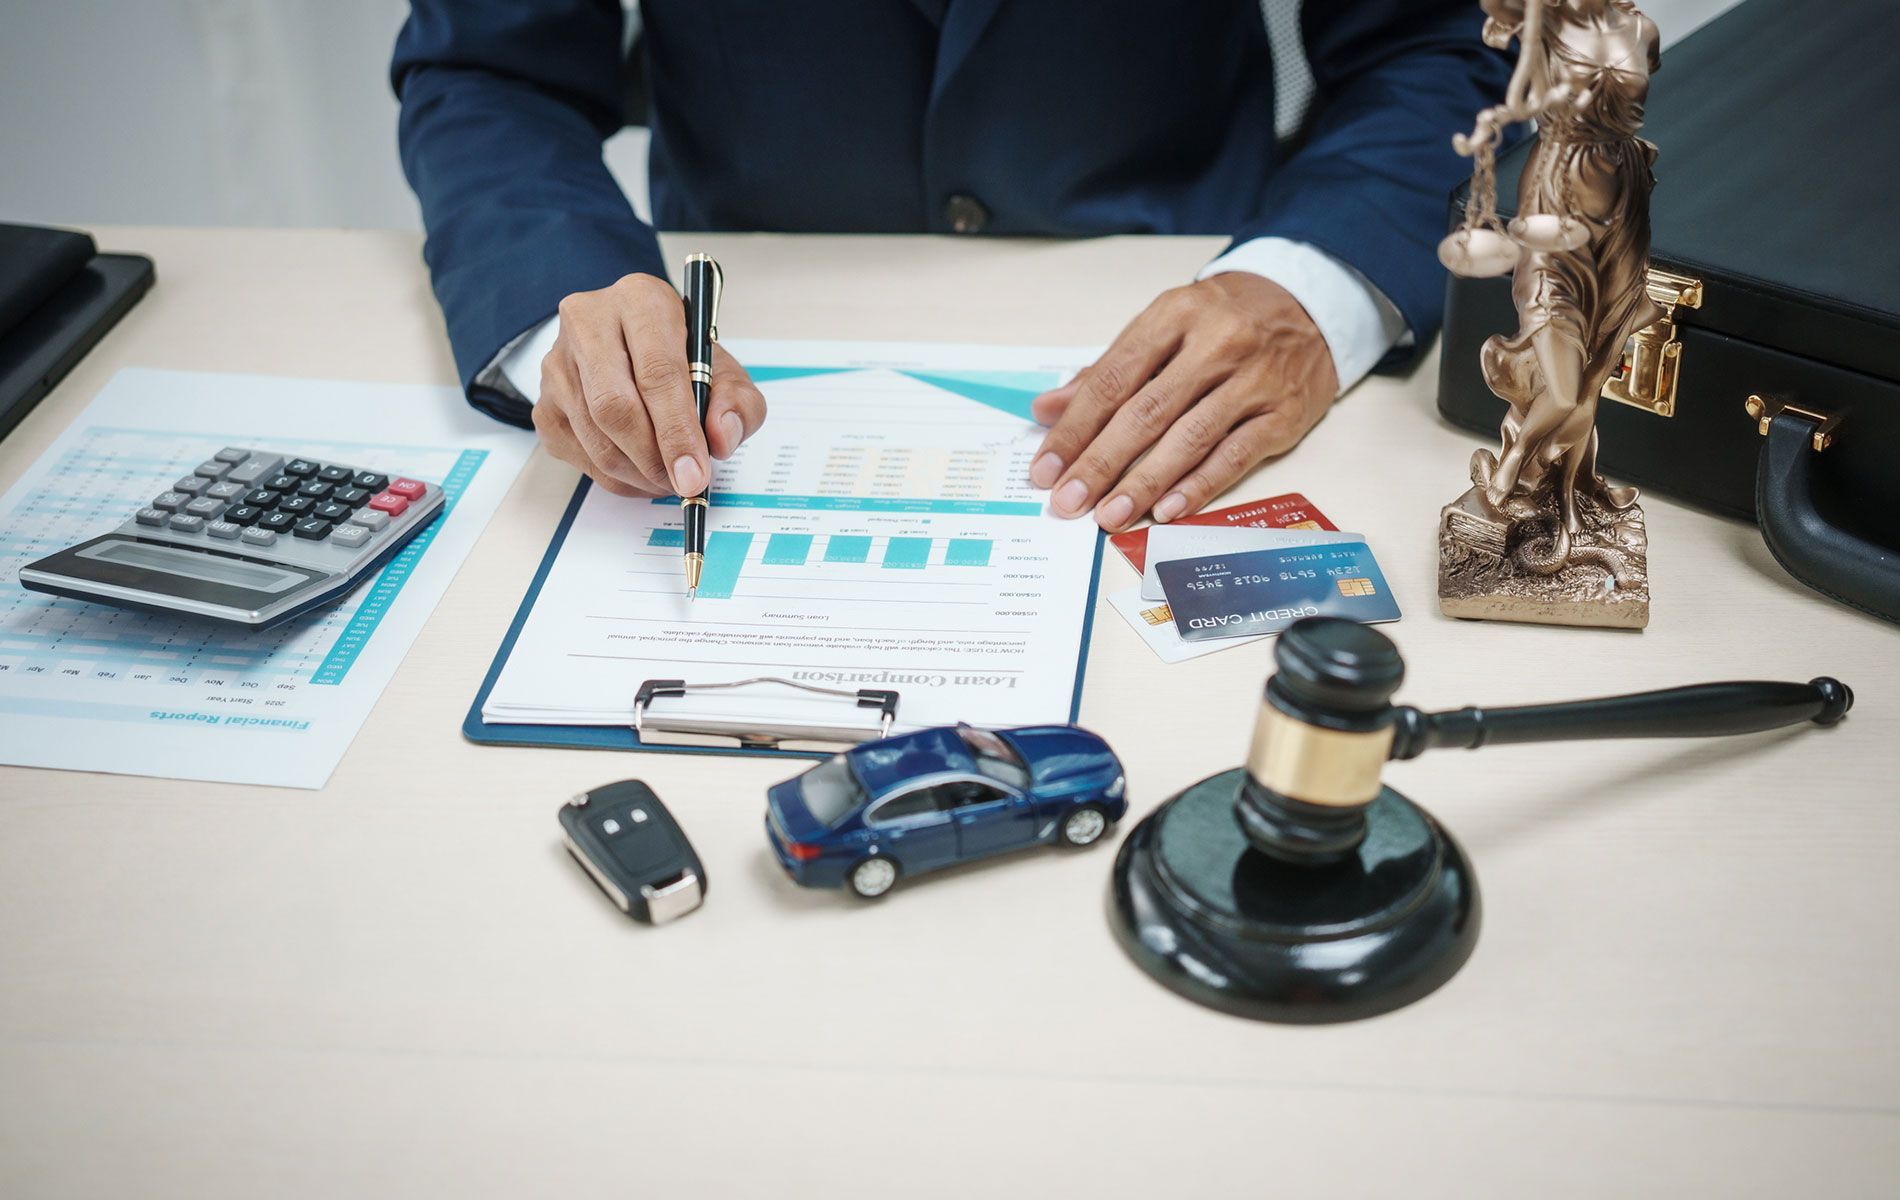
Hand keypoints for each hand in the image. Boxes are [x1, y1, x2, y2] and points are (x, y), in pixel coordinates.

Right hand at [531, 273, 765, 496]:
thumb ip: (737, 403)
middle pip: (614, 407)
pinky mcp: (545, 402)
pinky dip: (615, 477)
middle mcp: (589, 323)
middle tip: (683, 483)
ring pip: (594, 436)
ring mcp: (558, 363)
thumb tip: (720, 438)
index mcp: (640, 301)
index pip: (656, 372)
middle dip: (654, 458)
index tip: (695, 473)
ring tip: (668, 478)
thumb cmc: (682, 357)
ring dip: (636, 473)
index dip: (677, 431)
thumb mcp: (725, 371)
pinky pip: (577, 454)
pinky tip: (641, 473)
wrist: (636, 345)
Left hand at [1028, 273, 1336, 530]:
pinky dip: (1198, 485)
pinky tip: (1166, 510)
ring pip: (1189, 438)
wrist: (1312, 303)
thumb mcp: (1165, 326)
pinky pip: (1234, 455)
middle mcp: (1215, 344)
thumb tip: (1047, 410)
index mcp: (1175, 315)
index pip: (1113, 378)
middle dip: (1100, 462)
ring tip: (1108, 515)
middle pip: (1146, 411)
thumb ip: (1107, 371)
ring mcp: (1253, 380)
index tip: (1046, 468)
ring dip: (1144, 483)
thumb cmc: (1225, 319)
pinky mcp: (1283, 413)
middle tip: (1067, 501)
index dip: (1075, 428)